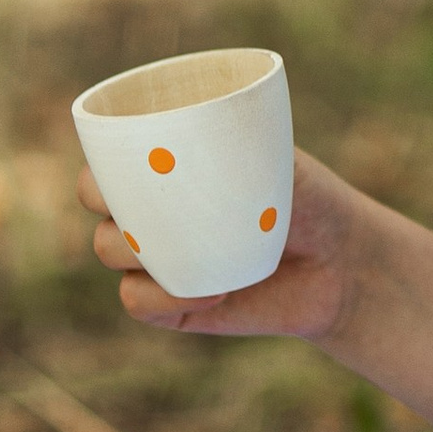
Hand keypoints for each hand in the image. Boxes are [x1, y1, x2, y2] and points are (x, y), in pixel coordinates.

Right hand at [82, 143, 375, 347]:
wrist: (337, 263)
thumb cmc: (305, 197)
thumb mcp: (277, 159)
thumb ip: (236, 143)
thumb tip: (200, 129)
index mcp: (163, 165)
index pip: (106, 155)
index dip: (102, 159)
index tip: (132, 163)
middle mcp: (149, 208)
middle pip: (95, 201)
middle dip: (111, 204)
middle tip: (155, 210)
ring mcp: (154, 256)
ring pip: (108, 248)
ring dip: (139, 249)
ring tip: (199, 250)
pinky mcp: (168, 302)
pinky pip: (135, 301)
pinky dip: (163, 296)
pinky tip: (214, 290)